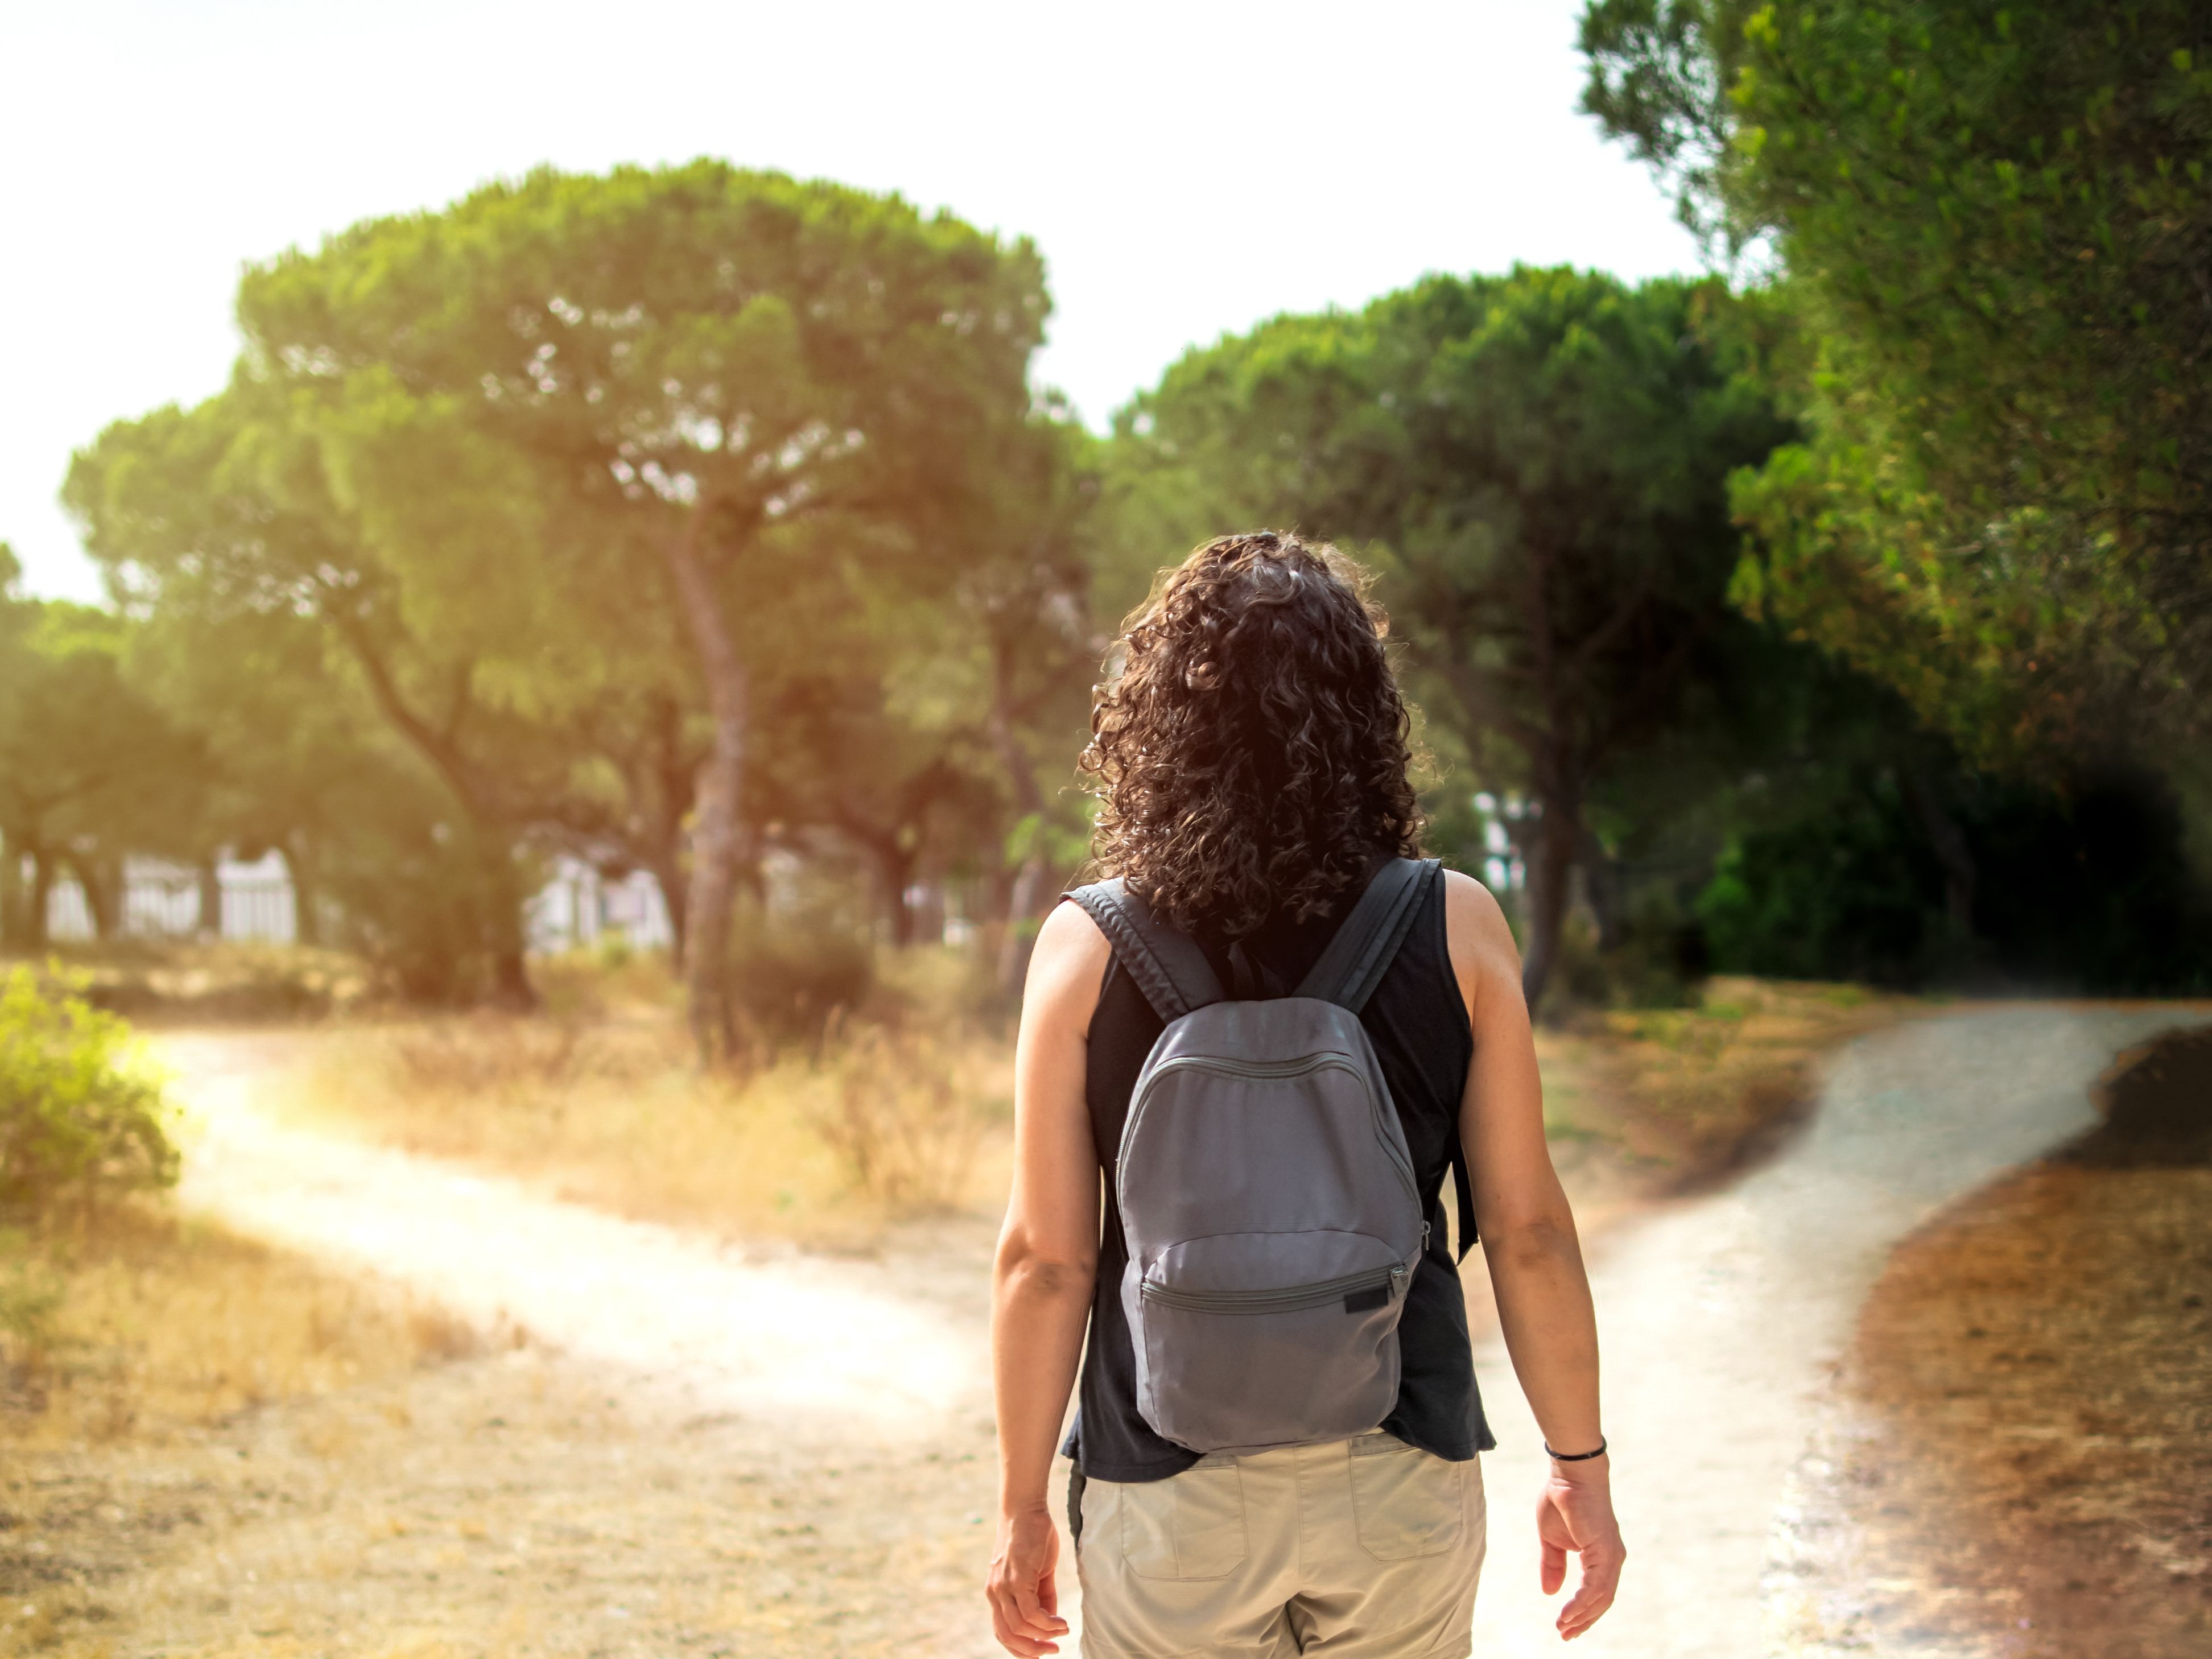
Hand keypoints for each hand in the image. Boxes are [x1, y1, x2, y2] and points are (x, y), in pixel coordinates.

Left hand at [986, 1504, 1069, 1656]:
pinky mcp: (1016, 1577)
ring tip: (1062, 1631)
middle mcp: (994, 1593)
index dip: (1021, 1648)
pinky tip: (1061, 1621)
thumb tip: (1050, 1620)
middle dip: (1031, 1650)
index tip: (1043, 1652)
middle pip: (1007, 1635)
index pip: (1002, 1632)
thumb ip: (1041, 1596)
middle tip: (1053, 1650)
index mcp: (997, 1593)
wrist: (1026, 1509)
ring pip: (1019, 1627)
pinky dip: (1047, 1622)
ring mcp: (1003, 1586)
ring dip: (1044, 1635)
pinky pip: (1030, 1611)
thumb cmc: (1032, 1538)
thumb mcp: (1037, 1573)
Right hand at [1536, 1459, 1623, 1639]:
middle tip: (1565, 1635)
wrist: (1569, 1474)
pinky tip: (1568, 1612)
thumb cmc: (1562, 1501)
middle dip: (1583, 1621)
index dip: (1581, 1612)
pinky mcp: (1605, 1551)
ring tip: (1563, 1627)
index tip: (1564, 1626)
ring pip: (1601, 1598)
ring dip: (1582, 1616)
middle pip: (1602, 1601)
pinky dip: (1582, 1603)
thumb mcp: (1552, 1540)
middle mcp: (1611, 1559)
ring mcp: (1611, 1555)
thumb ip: (1553, 1565)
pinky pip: (1596, 1586)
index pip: (1595, 1593)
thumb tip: (1550, 1592)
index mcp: (1600, 1556)